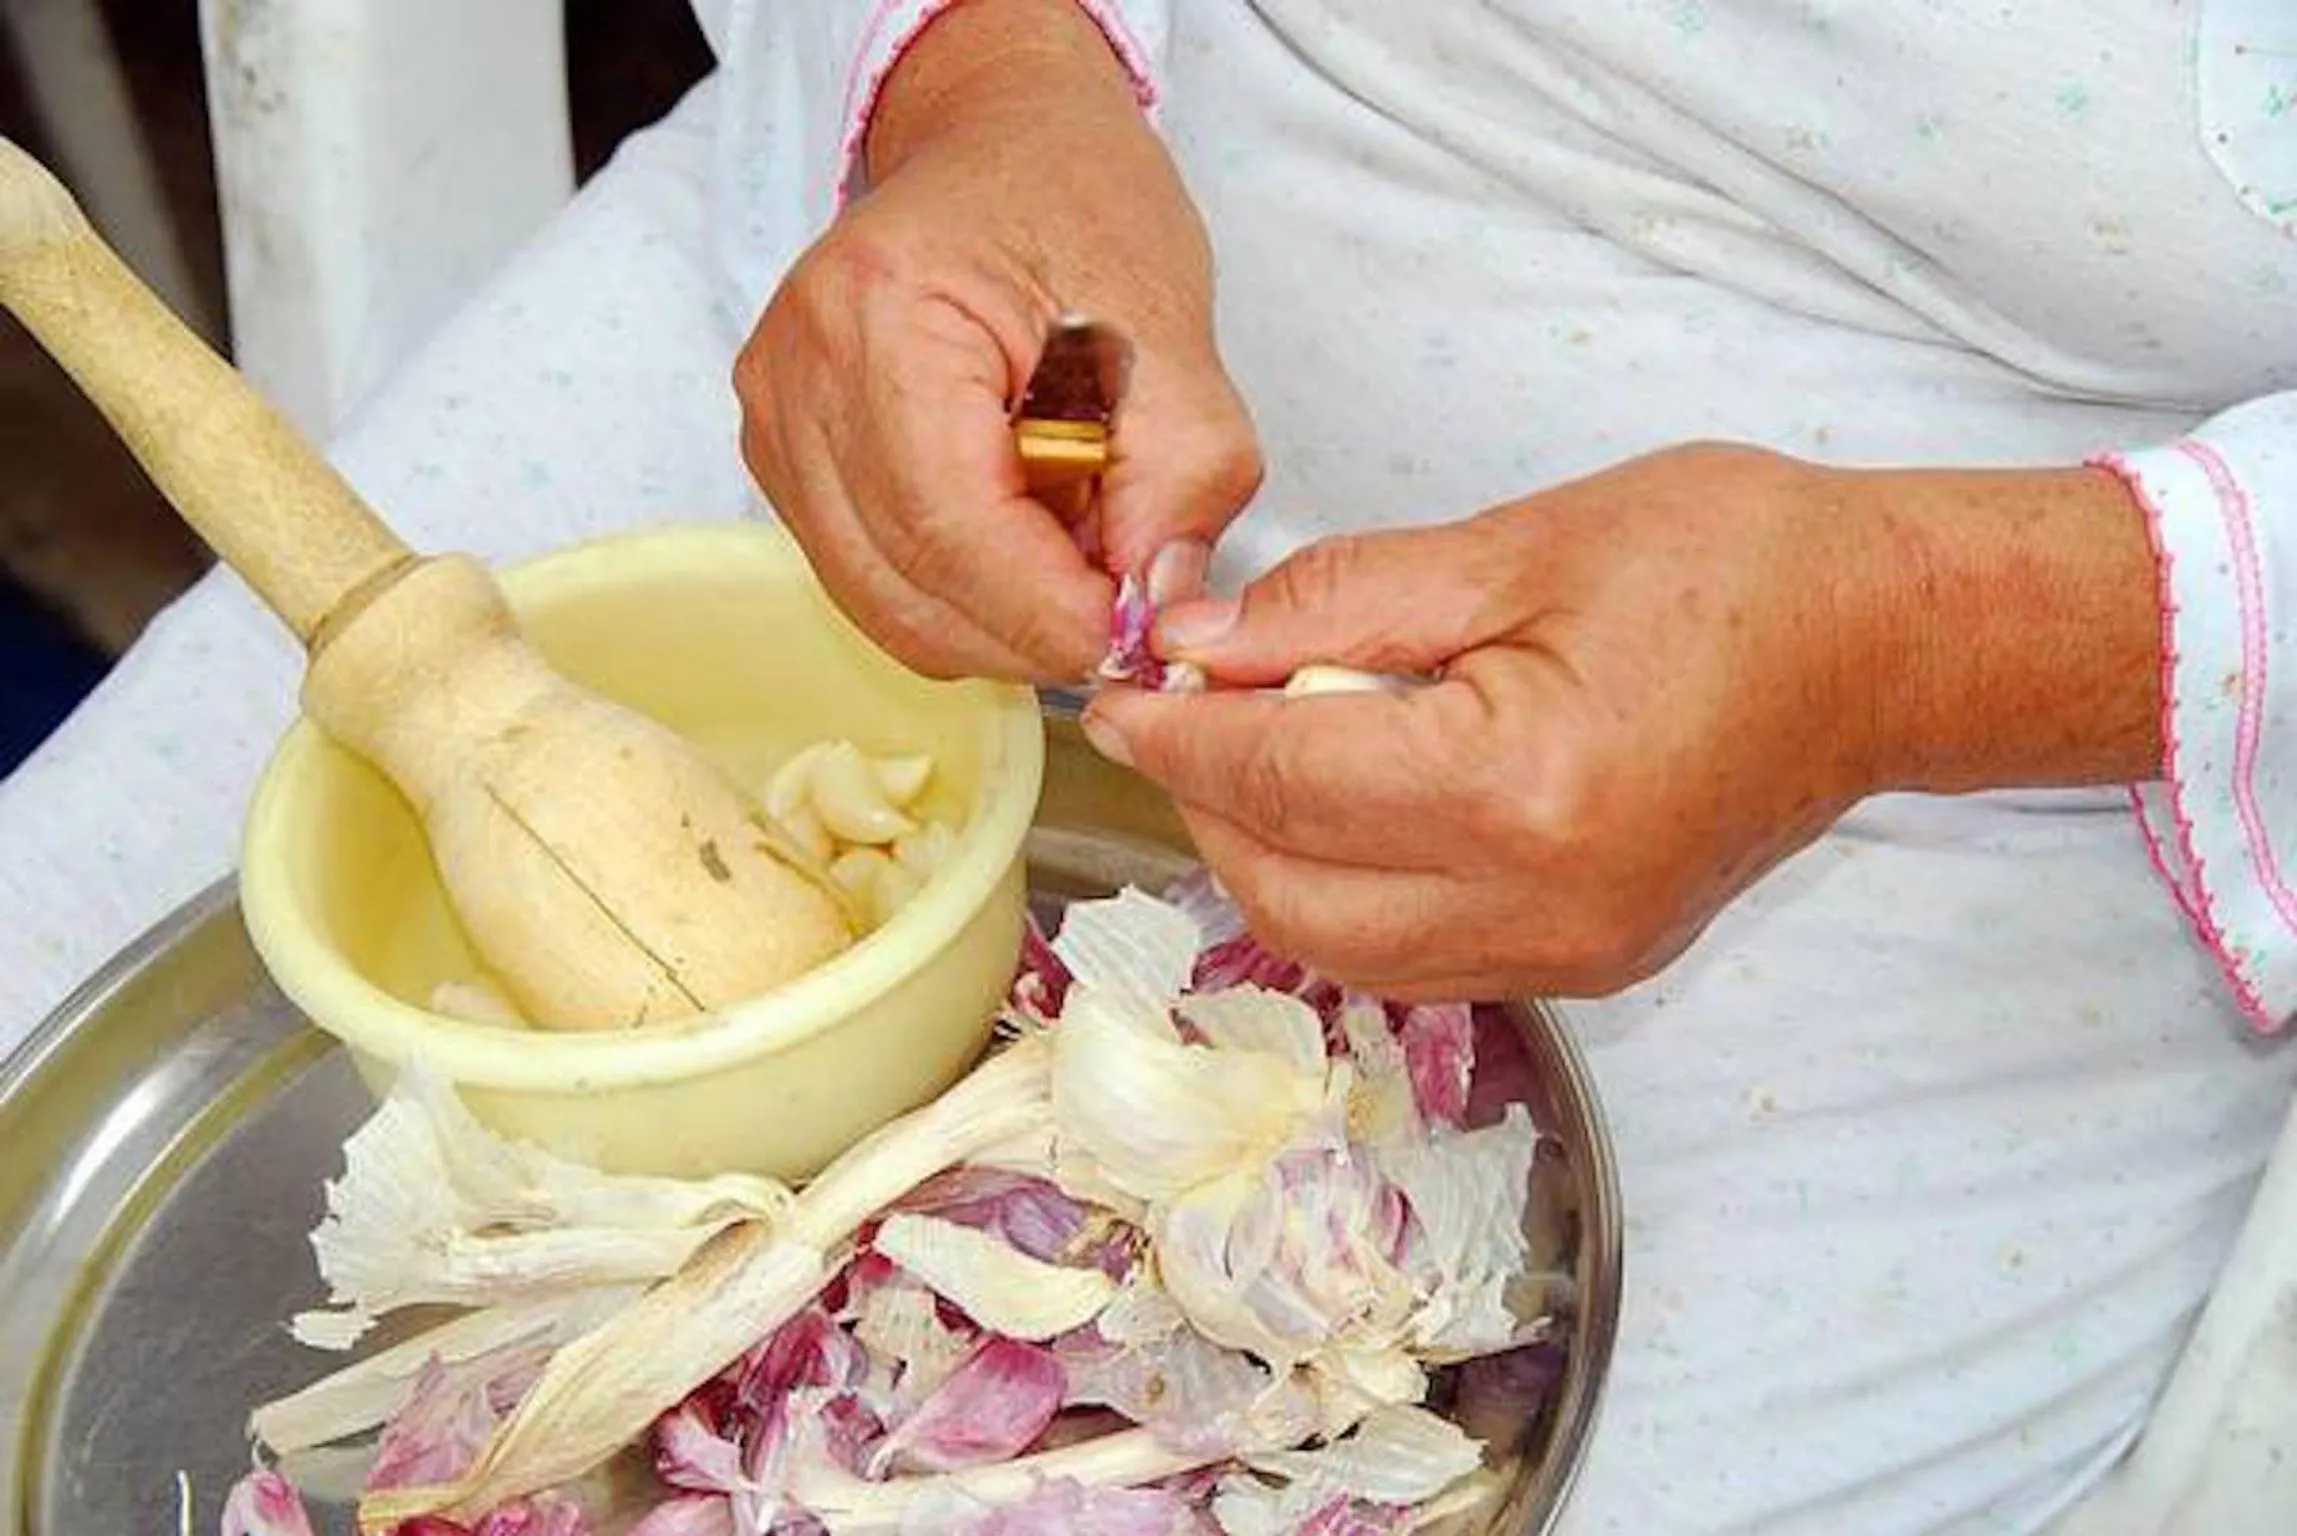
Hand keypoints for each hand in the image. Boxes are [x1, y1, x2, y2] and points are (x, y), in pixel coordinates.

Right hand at [735, 0, 1258, 682]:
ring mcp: (775, 422)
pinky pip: (872, 583)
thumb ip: (1181, 484)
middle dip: (1030, 628)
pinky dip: (958, 595)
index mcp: (881, 313)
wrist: (1000, 144)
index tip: (1136, 635)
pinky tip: (1022, 544)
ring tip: (1076, 557)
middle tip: (1125, 613)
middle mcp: (796, 373)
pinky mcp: (785, 462)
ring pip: (885, 606)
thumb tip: (1157, 617)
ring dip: (996, 620)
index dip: (1049, 611)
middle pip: (907, 585)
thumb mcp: (1174, 335)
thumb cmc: (1077, 205)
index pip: (951, 527)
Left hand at [1080, 443, 2161, 998]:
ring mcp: (1568, 957)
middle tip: (1177, 707)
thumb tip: (1195, 647)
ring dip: (1263, 856)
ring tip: (1253, 748)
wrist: (1883, 645)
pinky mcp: (1588, 968)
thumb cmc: (1728, 563)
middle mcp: (1541, 908)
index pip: (1284, 781)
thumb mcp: (1517, 543)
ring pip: (1337, 947)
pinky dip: (1341, 890)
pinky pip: (1409, 957)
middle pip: (1288, 891)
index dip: (1178, 731)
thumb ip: (1336, 600)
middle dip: (1205, 801)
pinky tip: (1339, 803)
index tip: (1118, 683)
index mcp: (1523, 788)